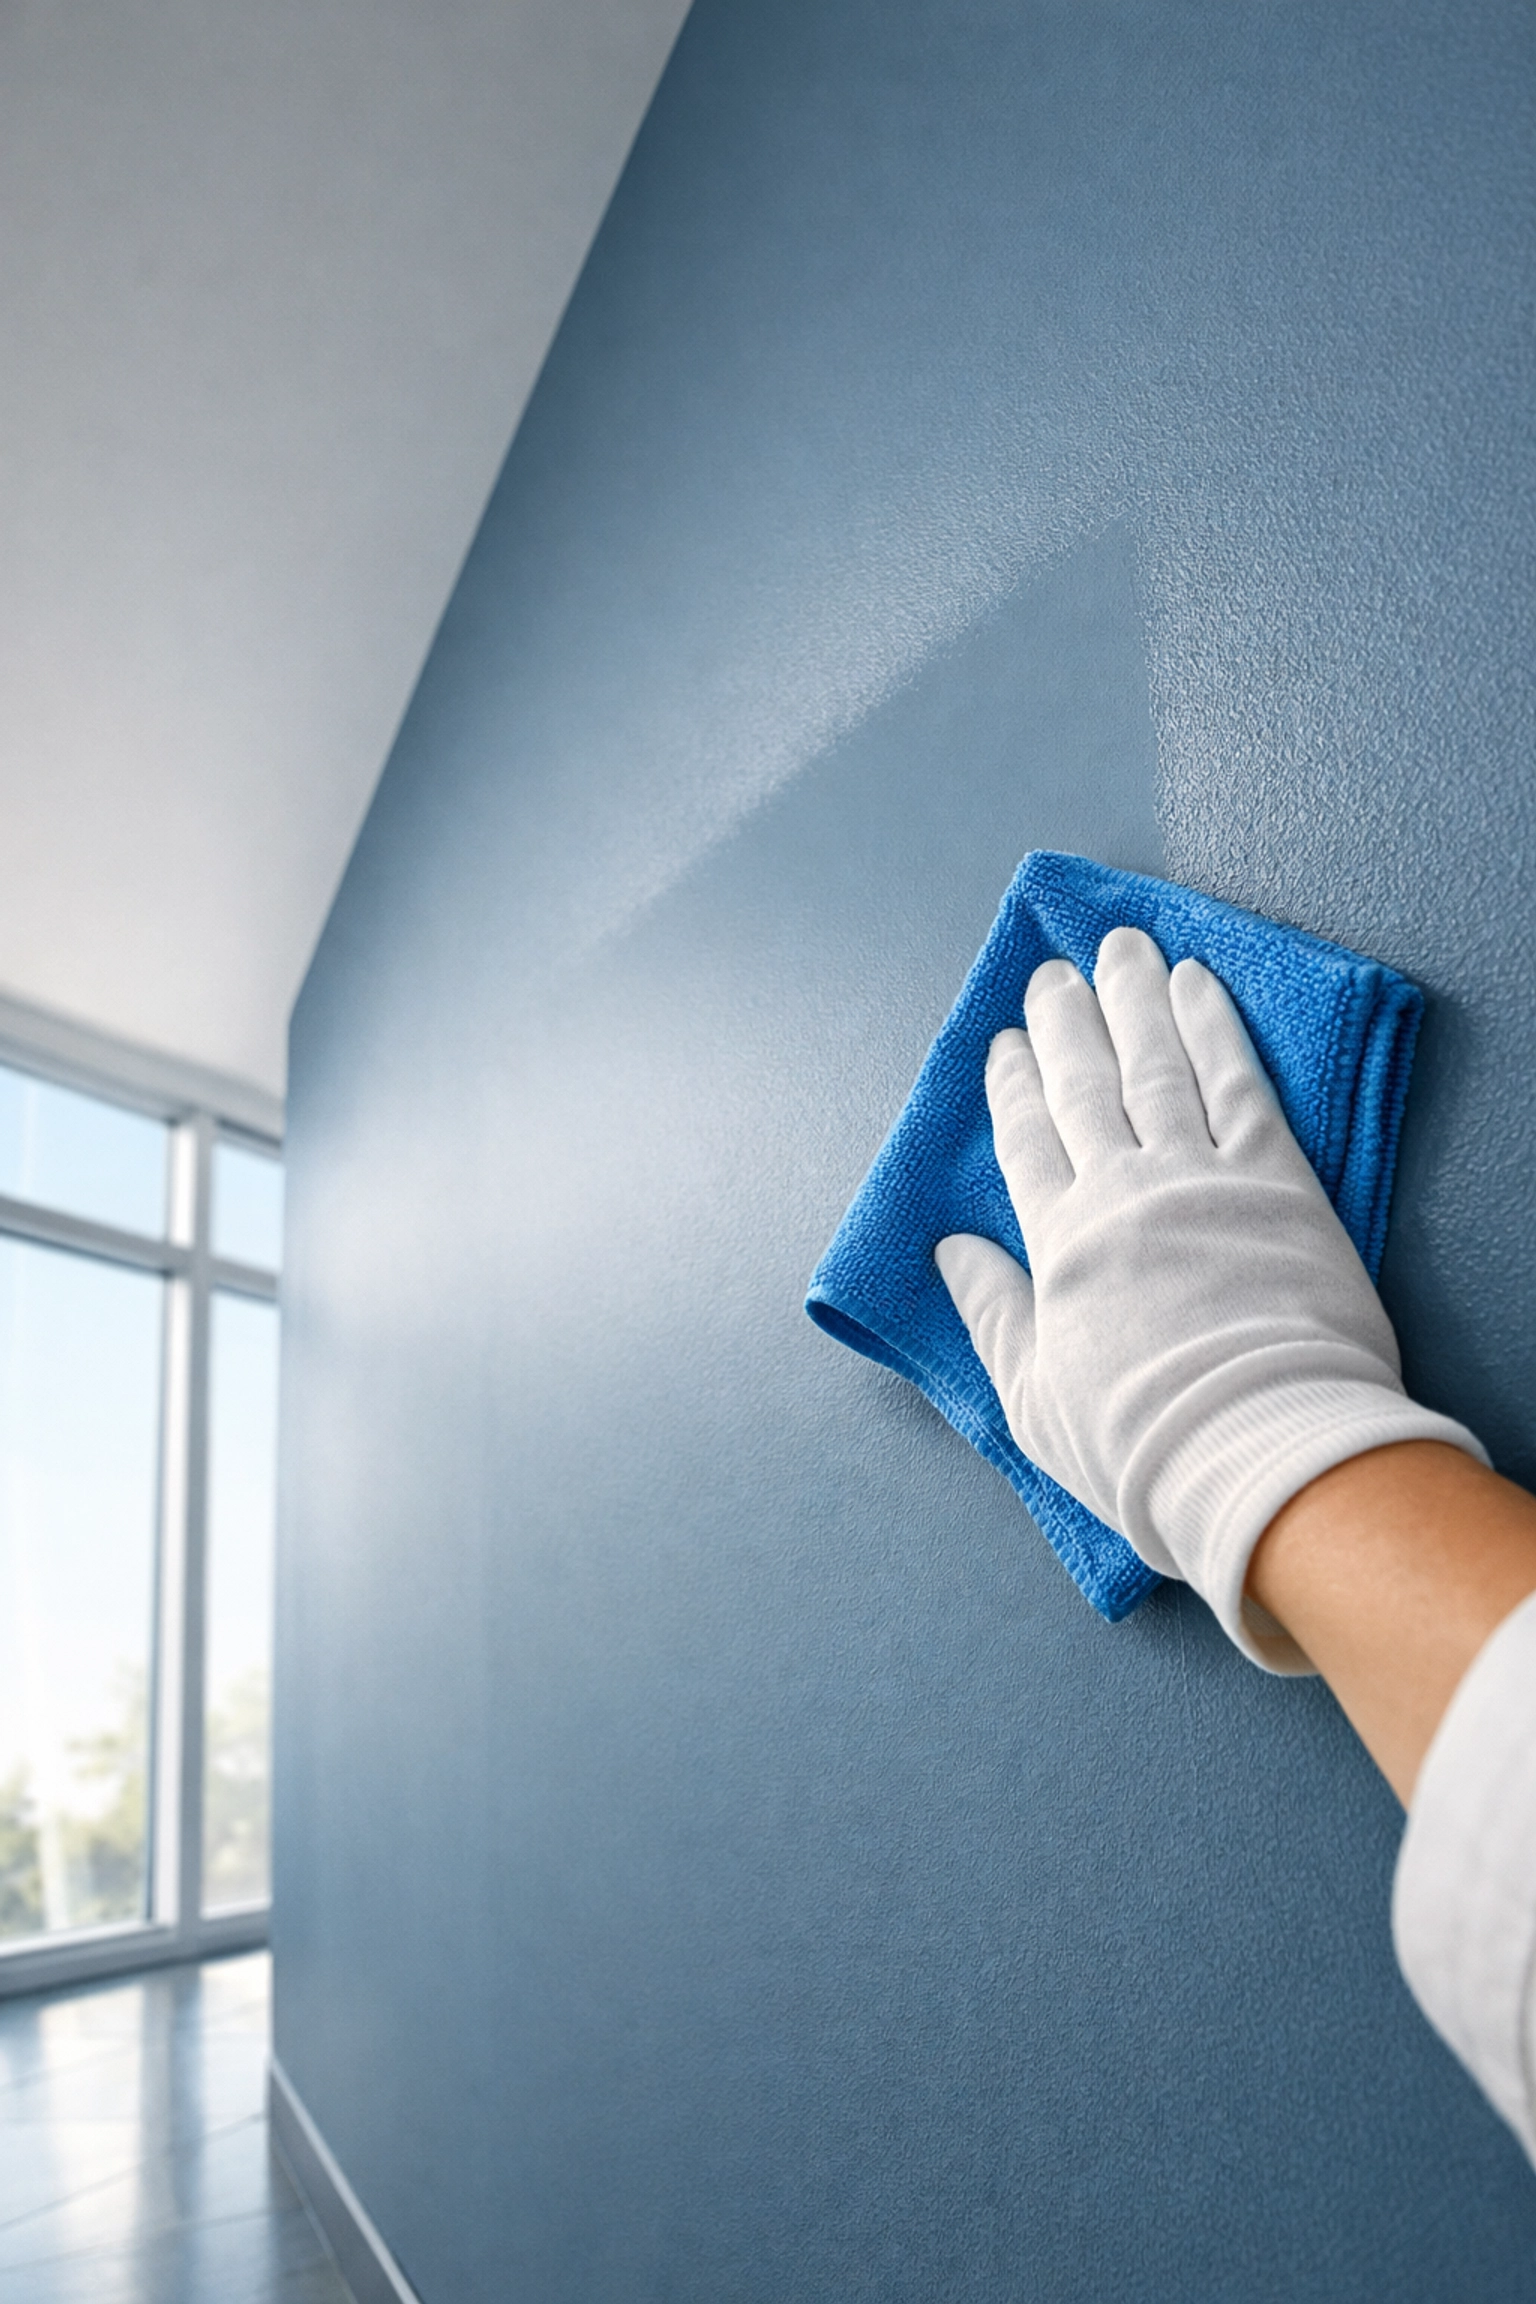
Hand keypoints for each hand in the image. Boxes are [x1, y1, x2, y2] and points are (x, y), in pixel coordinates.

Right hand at [936, 927, 1483, 1667]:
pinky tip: (1199, 984)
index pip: (1027, 1142)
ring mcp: (1202, 1177)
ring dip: (1135, 1001)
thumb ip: (994, 1313)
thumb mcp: (1036, 1400)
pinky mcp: (1277, 1179)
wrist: (1260, 1453)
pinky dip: (1215, 1027)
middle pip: (1085, 1087)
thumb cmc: (1142, 1445)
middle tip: (1052, 973)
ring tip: (1121, 951)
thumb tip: (951, 1250)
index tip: (1003, 1043)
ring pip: (1157, 1066)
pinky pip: (1238, 1081)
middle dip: (1065, 1024)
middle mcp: (1123, 1191)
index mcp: (1060, 1243)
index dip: (1012, 1086)